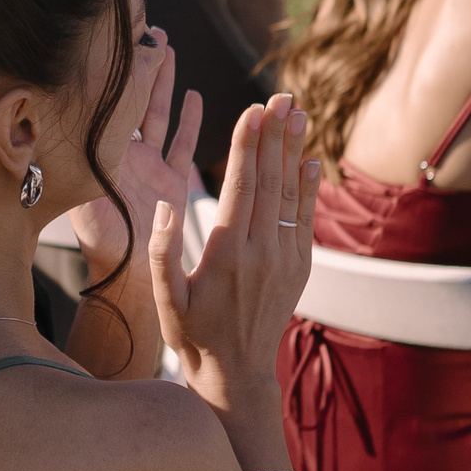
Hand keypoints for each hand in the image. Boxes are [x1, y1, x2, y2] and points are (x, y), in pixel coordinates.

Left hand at [70, 27, 202, 274]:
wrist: (129, 276)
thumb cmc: (104, 242)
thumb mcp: (84, 198)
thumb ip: (81, 167)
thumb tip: (69, 137)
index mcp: (104, 152)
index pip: (110, 101)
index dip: (116, 70)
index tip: (117, 34)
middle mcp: (124, 153)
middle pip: (133, 97)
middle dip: (140, 64)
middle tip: (146, 26)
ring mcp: (149, 165)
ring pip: (159, 112)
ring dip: (164, 81)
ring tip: (167, 46)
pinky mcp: (171, 180)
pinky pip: (182, 143)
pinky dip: (190, 120)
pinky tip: (196, 94)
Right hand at [149, 93, 319, 412]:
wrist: (234, 374)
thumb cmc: (190, 334)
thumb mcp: (164, 298)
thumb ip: (160, 251)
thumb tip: (165, 205)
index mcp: (226, 255)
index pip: (241, 186)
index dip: (248, 145)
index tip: (253, 109)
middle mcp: (261, 253)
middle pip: (271, 181)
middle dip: (275, 135)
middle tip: (282, 96)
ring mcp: (284, 260)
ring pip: (290, 194)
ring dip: (295, 151)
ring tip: (299, 113)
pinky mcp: (298, 268)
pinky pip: (304, 219)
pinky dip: (308, 187)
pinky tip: (310, 160)